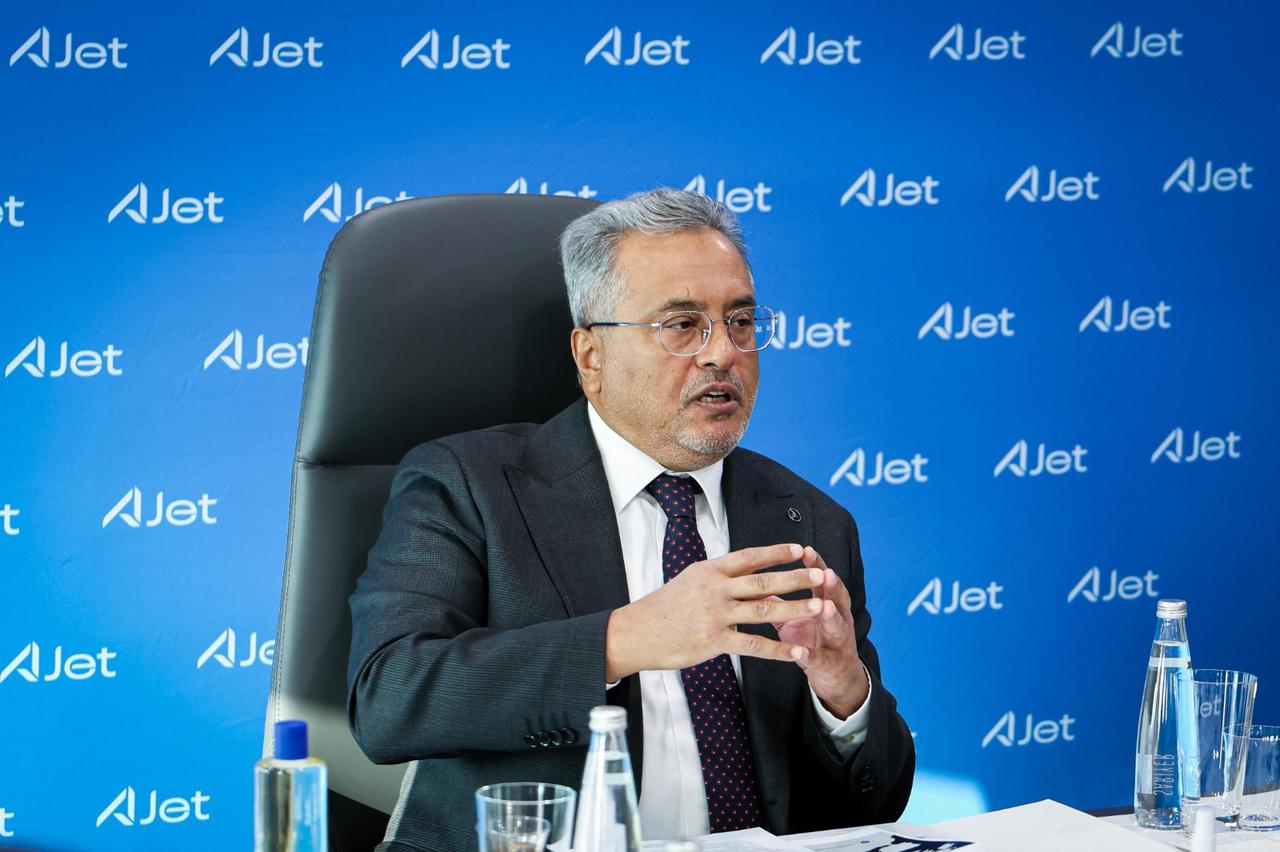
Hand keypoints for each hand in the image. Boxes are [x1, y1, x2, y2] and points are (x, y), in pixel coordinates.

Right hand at [605, 543, 824, 680]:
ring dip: (795, 608)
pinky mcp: (714, 641)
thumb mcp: (688, 581)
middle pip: (763, 580)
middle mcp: (715, 588)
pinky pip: (753, 645)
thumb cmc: (662, 608)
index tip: (801, 549)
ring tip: (819, 607)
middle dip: (795, 577)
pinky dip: (778, 650)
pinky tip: (796, 653)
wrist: (636, 632)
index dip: (777, 552)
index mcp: (709, 570)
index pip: (749, 557)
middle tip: (821, 574)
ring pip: (764, 610)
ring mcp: (715, 614)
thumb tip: (742, 571)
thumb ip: (717, 577)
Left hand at [772, 546, 867, 718]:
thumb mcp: (797, 617)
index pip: (823, 580)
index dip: (816, 566)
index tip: (806, 551)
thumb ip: (781, 600)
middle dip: (831, 585)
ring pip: (836, 626)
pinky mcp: (830, 665)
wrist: (836, 676)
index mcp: (828, 603)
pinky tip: (802, 652)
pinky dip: (811, 655)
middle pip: (836, 598)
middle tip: (825, 573)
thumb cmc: (814, 640)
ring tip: (823, 607)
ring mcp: (837, 642)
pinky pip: (820, 659)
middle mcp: (838, 619)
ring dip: (830, 616)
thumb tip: (757, 579)